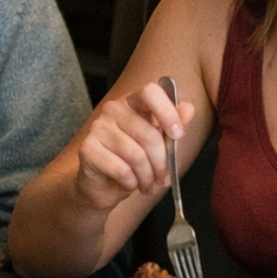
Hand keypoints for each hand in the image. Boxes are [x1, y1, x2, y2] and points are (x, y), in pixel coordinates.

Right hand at [73, 81, 195, 212]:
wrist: (102, 184)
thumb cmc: (132, 161)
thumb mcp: (158, 143)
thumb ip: (173, 124)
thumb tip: (188, 108)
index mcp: (132, 102)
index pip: (150, 92)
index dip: (168, 112)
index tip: (178, 135)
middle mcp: (113, 110)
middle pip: (148, 133)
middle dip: (162, 162)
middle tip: (163, 178)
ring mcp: (97, 128)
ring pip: (136, 155)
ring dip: (147, 176)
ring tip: (148, 185)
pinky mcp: (87, 149)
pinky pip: (120, 169)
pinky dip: (132, 182)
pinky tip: (131, 184)